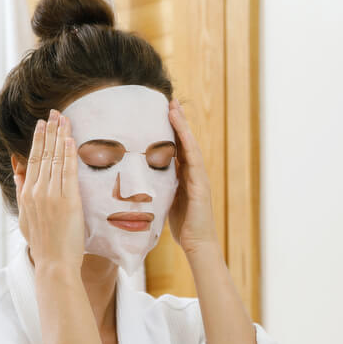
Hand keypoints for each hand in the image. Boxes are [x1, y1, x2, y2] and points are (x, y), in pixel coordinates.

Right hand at [13, 109, 84, 271]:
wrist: (54, 264)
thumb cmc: (44, 243)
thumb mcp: (26, 217)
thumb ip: (22, 192)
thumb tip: (18, 173)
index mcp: (27, 195)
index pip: (33, 160)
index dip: (39, 140)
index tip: (44, 123)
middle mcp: (37, 192)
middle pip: (43, 155)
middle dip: (50, 132)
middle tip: (55, 112)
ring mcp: (51, 196)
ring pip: (55, 159)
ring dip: (60, 137)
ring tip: (64, 119)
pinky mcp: (67, 202)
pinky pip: (68, 172)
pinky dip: (68, 154)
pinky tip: (70, 140)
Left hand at [168, 100, 219, 254]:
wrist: (197, 243)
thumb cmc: (182, 226)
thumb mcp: (166, 200)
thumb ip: (160, 187)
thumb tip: (141, 180)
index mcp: (185, 176)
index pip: (177, 148)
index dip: (171, 129)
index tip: (162, 112)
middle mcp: (194, 173)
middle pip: (185, 141)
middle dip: (177, 121)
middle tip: (169, 100)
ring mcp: (199, 177)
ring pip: (190, 145)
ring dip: (182, 125)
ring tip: (174, 107)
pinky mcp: (201, 184)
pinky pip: (194, 158)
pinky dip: (188, 142)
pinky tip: (182, 130)